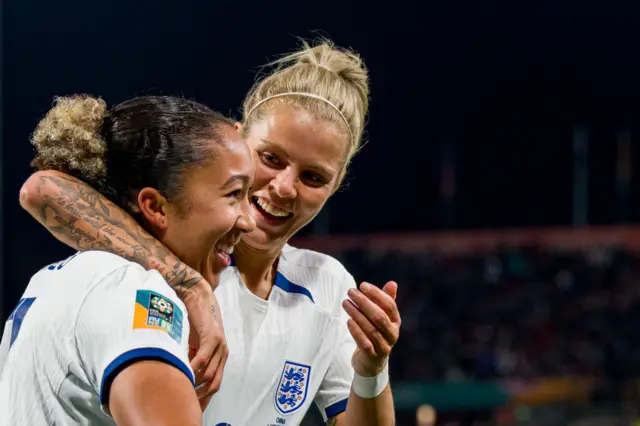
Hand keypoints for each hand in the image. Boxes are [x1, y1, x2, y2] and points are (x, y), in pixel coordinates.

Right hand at [180, 280, 228, 410]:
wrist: (197, 297)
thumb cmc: (193, 322)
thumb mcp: (192, 346)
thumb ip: (190, 361)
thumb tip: (180, 378)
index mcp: (218, 358)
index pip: (214, 387)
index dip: (203, 399)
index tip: (191, 407)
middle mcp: (222, 354)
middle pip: (214, 385)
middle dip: (198, 396)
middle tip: (183, 400)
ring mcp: (220, 346)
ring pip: (208, 375)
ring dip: (193, 382)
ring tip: (179, 384)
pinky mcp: (213, 337)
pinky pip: (203, 359)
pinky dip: (193, 368)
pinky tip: (183, 371)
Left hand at [342, 281, 400, 376]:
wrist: (372, 361)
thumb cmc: (376, 332)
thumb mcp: (382, 316)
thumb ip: (386, 300)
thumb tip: (393, 283)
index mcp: (396, 321)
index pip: (389, 305)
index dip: (376, 294)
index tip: (362, 285)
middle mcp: (393, 333)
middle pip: (379, 316)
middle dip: (364, 302)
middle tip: (350, 292)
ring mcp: (384, 346)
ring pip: (371, 329)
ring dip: (357, 314)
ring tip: (345, 303)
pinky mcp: (373, 357)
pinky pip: (365, 343)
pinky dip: (356, 332)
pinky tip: (348, 321)